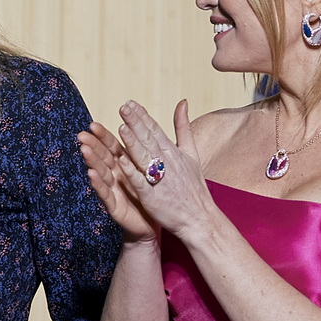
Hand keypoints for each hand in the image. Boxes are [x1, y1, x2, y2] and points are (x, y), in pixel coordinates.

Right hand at [76, 121, 157, 242]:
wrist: (156, 223)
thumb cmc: (154, 195)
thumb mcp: (153, 169)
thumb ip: (150, 148)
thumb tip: (150, 126)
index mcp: (125, 165)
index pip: (112, 147)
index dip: (103, 136)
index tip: (94, 124)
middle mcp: (116, 176)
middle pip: (103, 158)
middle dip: (92, 146)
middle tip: (82, 134)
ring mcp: (114, 191)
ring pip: (101, 173)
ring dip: (92, 162)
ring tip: (84, 150)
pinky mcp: (115, 207)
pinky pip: (106, 194)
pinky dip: (98, 184)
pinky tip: (91, 174)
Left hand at [111, 99, 216, 240]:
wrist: (199, 218)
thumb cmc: (193, 187)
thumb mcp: (192, 152)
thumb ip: (183, 127)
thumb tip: (182, 102)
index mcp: (173, 152)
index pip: (155, 130)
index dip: (142, 116)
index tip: (130, 103)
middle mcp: (167, 163)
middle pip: (149, 139)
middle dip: (136, 123)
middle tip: (124, 107)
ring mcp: (160, 180)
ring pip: (144, 157)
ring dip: (133, 142)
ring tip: (122, 127)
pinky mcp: (153, 196)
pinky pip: (141, 182)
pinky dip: (132, 172)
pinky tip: (121, 161)